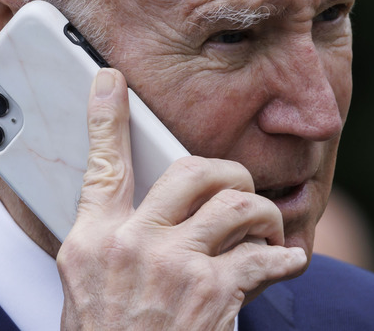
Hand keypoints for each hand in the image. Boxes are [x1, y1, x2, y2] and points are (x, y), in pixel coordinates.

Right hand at [57, 68, 307, 329]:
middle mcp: (131, 245)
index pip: (99, 164)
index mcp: (93, 241)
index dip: (104, 117)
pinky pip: (264, 256)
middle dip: (225, 173)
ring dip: (262, 216)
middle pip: (189, 171)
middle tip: (237, 191)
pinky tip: (285, 265)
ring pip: (235, 204)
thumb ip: (114, 245)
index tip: (109, 80)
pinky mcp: (214, 293)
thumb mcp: (88, 290)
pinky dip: (284, 260)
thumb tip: (146, 216)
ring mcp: (174, 267)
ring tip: (267, 233)